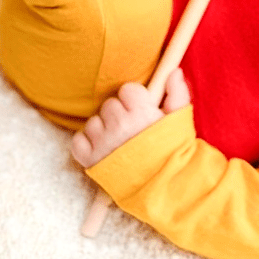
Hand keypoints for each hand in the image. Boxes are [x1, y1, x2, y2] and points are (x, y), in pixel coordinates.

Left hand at [71, 69, 190, 167]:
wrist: (162, 187)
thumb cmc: (172, 152)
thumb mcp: (180, 120)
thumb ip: (178, 92)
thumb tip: (174, 71)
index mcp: (141, 112)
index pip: (127, 90)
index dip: (135, 99)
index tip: (142, 109)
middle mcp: (118, 124)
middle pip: (110, 105)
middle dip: (119, 113)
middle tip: (132, 128)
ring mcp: (102, 142)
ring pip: (94, 121)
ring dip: (104, 128)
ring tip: (119, 140)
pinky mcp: (89, 159)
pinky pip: (78, 140)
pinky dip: (87, 143)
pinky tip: (102, 148)